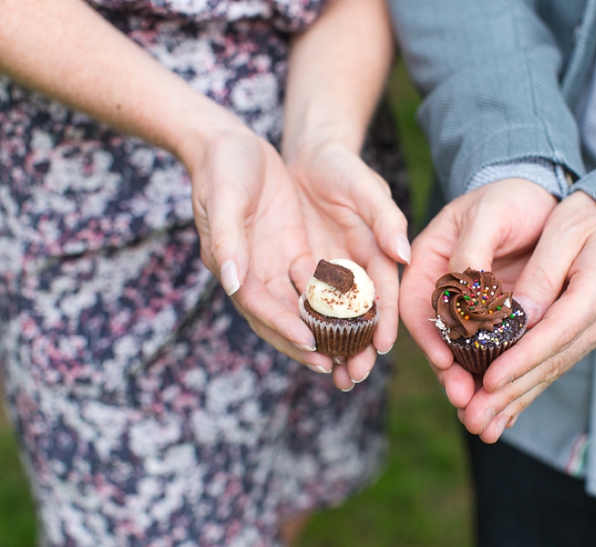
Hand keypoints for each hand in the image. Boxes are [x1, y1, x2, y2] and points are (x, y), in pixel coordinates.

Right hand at [185, 127, 334, 373]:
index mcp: (236, 267)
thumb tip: (234, 284)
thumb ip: (227, 242)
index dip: (286, 329)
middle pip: (286, 320)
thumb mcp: (222, 198)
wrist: (230, 143)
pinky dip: (338, 303)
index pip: (262, 307)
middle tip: (343, 372)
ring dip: (330, 333)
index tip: (313, 347)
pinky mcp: (295, 252)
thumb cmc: (222, 167)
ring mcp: (277, 265)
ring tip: (358, 357)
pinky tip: (364, 317)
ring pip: (306, 309)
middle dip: (313, 347)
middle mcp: (257, 274)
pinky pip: (320, 285)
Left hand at [288, 139, 410, 389]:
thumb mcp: (366, 188)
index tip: (381, 348)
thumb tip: (404, 255)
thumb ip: (385, 220)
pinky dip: (303, 325)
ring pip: (332, 317)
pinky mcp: (305, 270)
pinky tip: (299, 348)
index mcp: (378, 253)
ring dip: (332, 346)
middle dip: (358, 348)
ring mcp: (330, 273)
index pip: (385, 292)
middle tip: (353, 378)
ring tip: (330, 377)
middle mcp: (357, 269)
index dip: (385, 320)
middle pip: (360, 315)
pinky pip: (304, 302)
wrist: (307, 154)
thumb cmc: (341, 166)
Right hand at [399, 179, 557, 409]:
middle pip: (437, 337)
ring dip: (471, 382)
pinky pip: (492, 352)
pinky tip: (506, 403)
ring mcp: (469, 309)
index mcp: (428, 261)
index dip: (426, 335)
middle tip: (464, 399)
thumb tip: (464, 289)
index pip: (414, 304)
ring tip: (483, 412)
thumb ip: (472, 251)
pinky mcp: (494, 321)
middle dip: (449, 371)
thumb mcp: (490, 214)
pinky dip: (498, 376)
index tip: (445, 360)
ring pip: (463, 352)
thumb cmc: (510, 199)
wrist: (543, 200)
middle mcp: (443, 289)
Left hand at [461, 190, 595, 442]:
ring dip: (515, 400)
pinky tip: (504, 412)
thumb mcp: (567, 230)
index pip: (554, 332)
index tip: (489, 381)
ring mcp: (595, 331)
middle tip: (474, 419)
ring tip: (480, 425)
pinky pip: (554, 366)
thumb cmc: (593, 219)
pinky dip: (527, 390)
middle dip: (510, 393)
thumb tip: (520, 314)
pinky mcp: (583, 336)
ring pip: (551, 371)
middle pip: (550, 362)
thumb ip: (544, 272)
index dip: (520, 360)